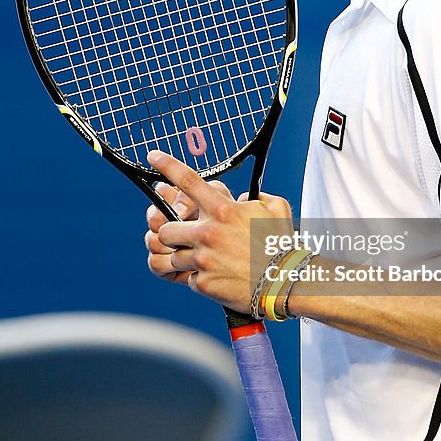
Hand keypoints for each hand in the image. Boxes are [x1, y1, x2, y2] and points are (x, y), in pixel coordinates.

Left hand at [145, 150, 293, 313]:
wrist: (286, 282)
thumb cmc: (282, 245)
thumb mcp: (275, 209)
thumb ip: (255, 199)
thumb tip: (241, 200)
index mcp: (223, 211)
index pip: (188, 181)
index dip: (166, 165)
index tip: (153, 156)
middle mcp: (208, 233)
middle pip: (166, 228)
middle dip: (172, 232)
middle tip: (186, 237)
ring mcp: (203, 260)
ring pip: (174, 257)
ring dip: (187, 258)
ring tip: (210, 262)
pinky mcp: (203, 283)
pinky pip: (189, 278)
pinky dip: (200, 278)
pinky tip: (219, 277)